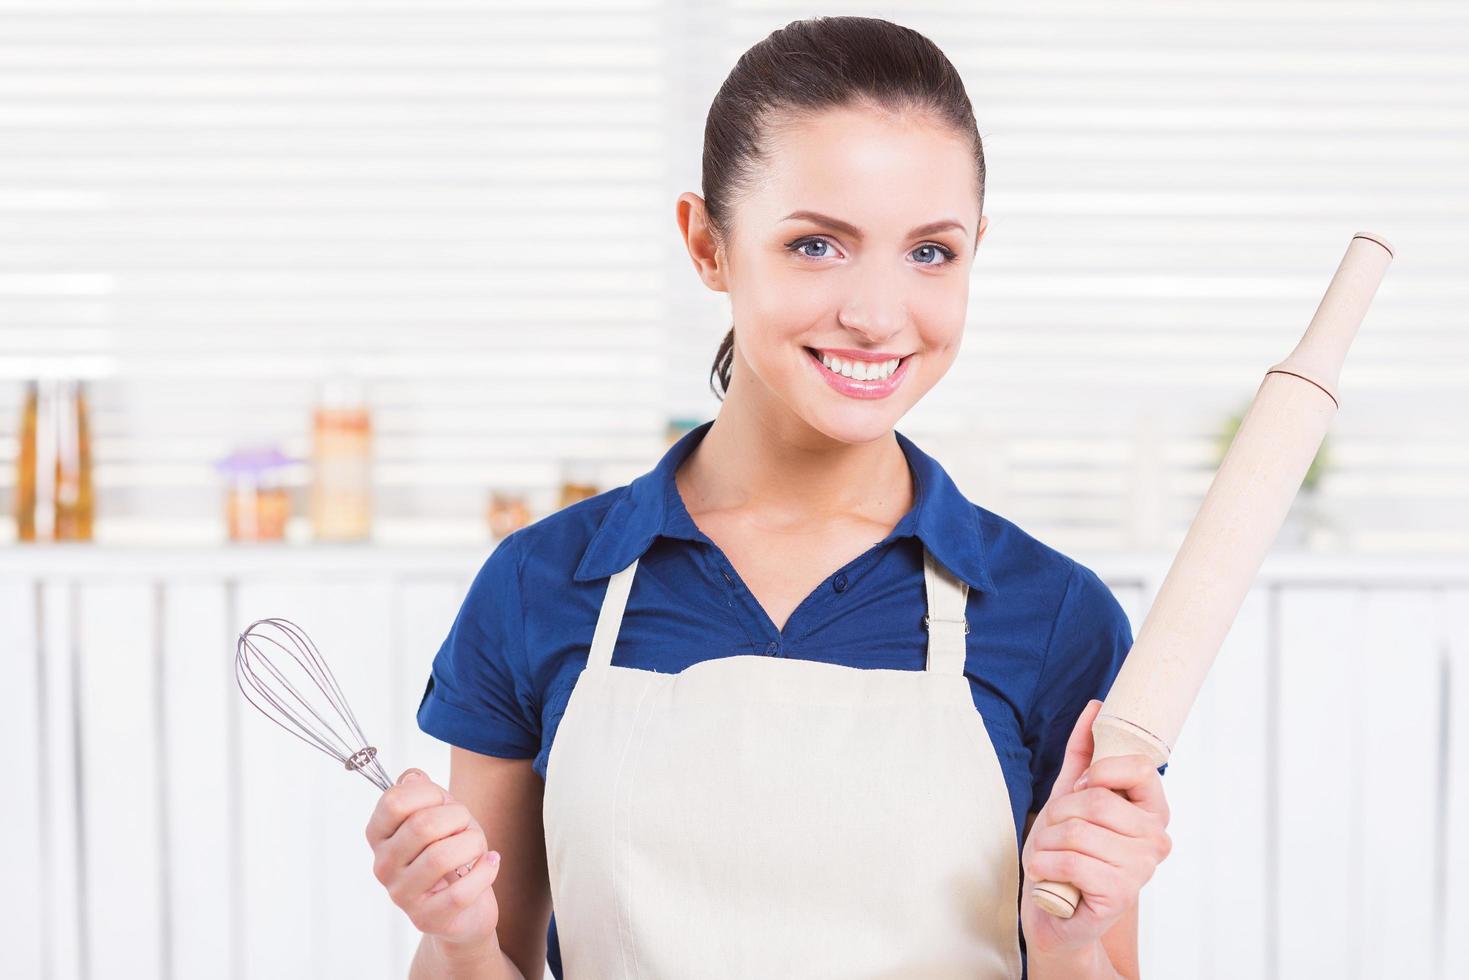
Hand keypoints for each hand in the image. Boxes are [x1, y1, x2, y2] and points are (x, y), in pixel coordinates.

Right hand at [365, 767, 502, 945]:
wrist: (464, 907)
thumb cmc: (451, 851)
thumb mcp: (439, 813)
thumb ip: (423, 791)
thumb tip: (413, 777)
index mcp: (379, 835)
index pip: (394, 801)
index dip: (429, 793)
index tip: (444, 802)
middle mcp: (383, 866)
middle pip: (422, 825)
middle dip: (458, 817)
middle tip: (466, 825)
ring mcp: (402, 895)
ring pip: (441, 857)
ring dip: (473, 843)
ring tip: (478, 846)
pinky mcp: (427, 918)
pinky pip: (460, 891)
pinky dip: (485, 871)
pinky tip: (490, 863)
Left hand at [1019, 699, 1171, 958]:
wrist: (1054, 908)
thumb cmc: (1064, 850)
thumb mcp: (1070, 794)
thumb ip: (1084, 752)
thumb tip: (1096, 706)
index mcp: (1152, 809)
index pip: (1140, 768)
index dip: (1101, 771)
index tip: (1084, 785)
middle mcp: (1156, 838)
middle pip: (1096, 801)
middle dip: (1059, 813)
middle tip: (1054, 831)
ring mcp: (1142, 869)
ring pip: (1078, 832)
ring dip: (1046, 842)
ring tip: (1049, 855)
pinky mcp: (1120, 895)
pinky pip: (1072, 862)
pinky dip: (1045, 865)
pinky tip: (1047, 874)